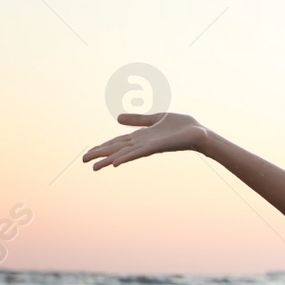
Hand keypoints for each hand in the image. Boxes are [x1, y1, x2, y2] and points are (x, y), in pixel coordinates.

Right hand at [83, 113, 208, 170]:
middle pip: (116, 149)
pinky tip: (115, 163)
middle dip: (100, 154)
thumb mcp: (156, 118)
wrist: (200, 133)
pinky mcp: (156, 147)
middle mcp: (142, 143)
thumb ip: (138, 119)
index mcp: (141, 137)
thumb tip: (117, 118)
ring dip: (108, 159)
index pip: (117, 142)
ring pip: (123, 153)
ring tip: (95, 167)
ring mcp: (148, 146)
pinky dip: (126, 157)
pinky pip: (138, 153)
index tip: (88, 152)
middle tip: (84, 161)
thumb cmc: (182, 126)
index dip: (102, 146)